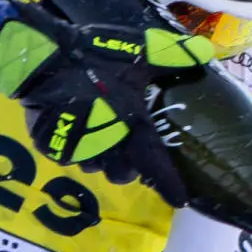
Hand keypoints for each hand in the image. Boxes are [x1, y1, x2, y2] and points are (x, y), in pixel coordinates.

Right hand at [0, 2, 215, 189]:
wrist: (41, 56)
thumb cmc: (95, 56)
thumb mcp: (140, 50)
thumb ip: (174, 54)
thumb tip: (209, 52)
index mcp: (133, 127)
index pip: (156, 166)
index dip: (169, 185)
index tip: (180, 200)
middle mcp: (107, 146)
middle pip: (122, 175)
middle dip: (128, 167)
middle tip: (128, 146)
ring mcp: (77, 148)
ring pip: (95, 167)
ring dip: (100, 157)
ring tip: (99, 132)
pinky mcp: (52, 146)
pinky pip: (68, 156)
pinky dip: (74, 147)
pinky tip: (74, 125)